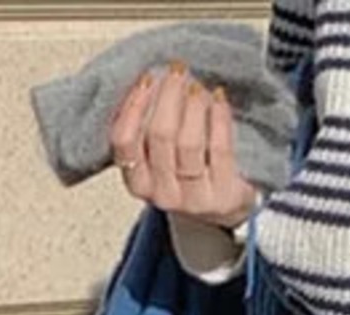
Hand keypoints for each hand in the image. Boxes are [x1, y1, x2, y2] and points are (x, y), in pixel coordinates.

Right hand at [110, 62, 257, 230]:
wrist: (223, 209)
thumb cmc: (187, 173)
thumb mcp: (159, 156)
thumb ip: (147, 126)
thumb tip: (151, 77)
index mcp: (139, 183)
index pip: (125, 142)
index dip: (134, 106)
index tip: (146, 78)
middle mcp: (164, 195)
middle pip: (160, 136)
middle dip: (168, 96)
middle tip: (177, 71)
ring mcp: (195, 199)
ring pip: (189, 143)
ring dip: (193, 105)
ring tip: (197, 85)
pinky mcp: (224, 196)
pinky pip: (220, 149)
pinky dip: (218, 118)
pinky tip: (219, 99)